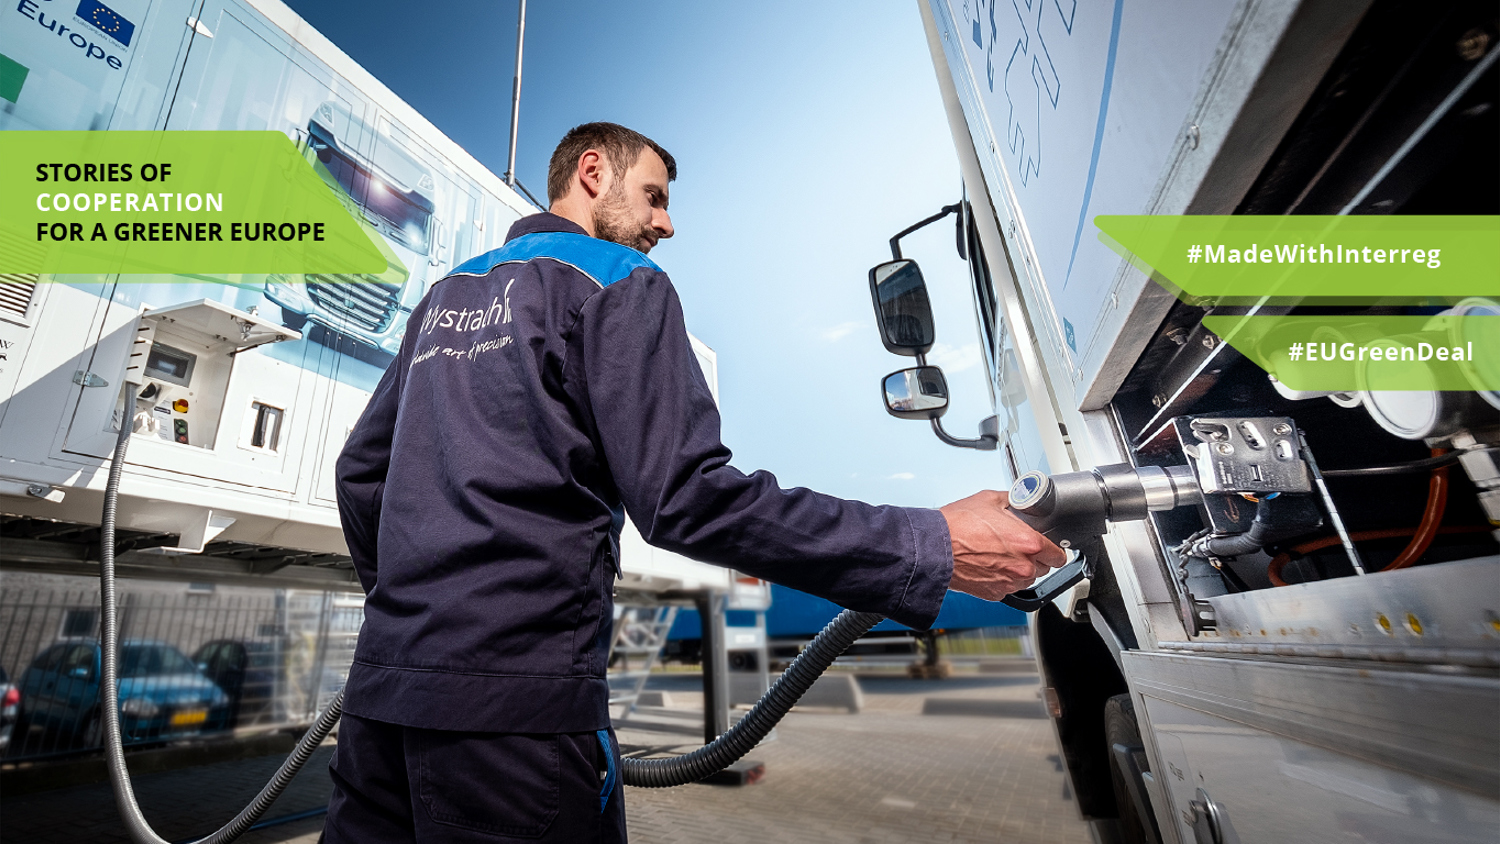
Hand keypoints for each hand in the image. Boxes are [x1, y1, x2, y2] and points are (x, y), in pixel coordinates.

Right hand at [939, 490, 1066, 601]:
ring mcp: (1009, 583)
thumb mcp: (990, 500)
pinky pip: (1008, 587)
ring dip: (1020, 570)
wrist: (935, 547)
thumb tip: (1020, 500)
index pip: (1059, 555)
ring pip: (1027, 580)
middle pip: (1045, 568)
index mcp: (1029, 543)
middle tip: (1017, 546)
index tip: (1047, 546)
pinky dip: (1002, 579)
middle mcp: (1023, 567)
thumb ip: (1013, 501)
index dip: (1053, 549)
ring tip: (999, 555)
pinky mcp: (995, 593)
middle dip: (1035, 558)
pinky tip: (989, 565)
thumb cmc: (958, 525)